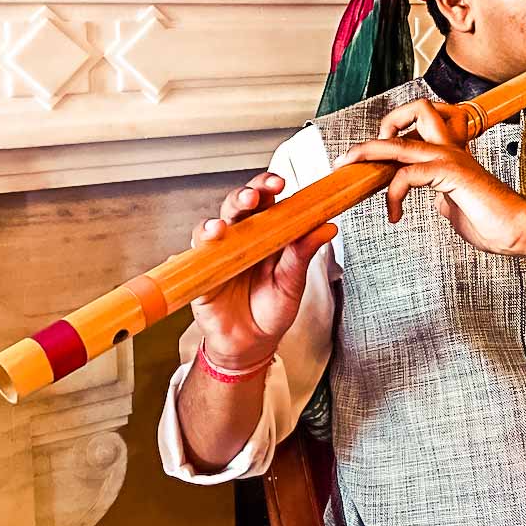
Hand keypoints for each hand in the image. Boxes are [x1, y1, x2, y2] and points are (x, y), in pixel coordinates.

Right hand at [188, 172, 335, 369]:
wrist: (252, 344)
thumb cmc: (273, 309)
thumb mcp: (292, 282)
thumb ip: (304, 254)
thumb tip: (327, 227)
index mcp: (267, 233)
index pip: (268, 201)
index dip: (270, 186)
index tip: (281, 182)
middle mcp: (242, 237)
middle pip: (241, 204)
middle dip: (248, 193)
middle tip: (258, 194)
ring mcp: (220, 252)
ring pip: (218, 222)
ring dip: (224, 215)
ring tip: (232, 217)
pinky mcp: (202, 271)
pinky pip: (198, 250)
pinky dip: (202, 239)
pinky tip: (211, 235)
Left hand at [336, 98, 525, 255]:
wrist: (519, 230)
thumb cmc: (493, 221)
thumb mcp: (456, 206)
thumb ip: (442, 196)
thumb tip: (434, 201)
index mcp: (452, 153)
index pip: (422, 122)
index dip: (396, 129)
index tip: (377, 157)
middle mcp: (451, 148)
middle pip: (414, 111)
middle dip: (380, 125)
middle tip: (353, 154)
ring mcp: (451, 158)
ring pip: (400, 141)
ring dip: (368, 151)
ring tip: (351, 167)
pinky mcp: (451, 174)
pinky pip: (407, 175)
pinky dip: (392, 195)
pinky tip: (394, 214)